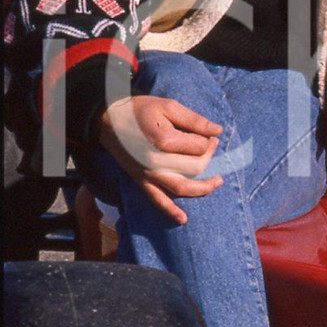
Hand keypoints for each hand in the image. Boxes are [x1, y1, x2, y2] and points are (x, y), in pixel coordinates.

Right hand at [98, 95, 223, 222]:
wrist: (108, 121)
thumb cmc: (140, 110)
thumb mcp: (169, 106)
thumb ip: (195, 120)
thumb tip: (218, 130)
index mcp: (164, 141)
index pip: (199, 147)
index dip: (209, 141)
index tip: (211, 135)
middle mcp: (156, 162)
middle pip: (195, 167)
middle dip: (209, 157)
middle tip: (212, 146)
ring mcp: (148, 174)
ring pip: (182, 188)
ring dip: (203, 188)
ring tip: (218, 182)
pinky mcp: (141, 181)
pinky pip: (157, 200)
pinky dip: (170, 211)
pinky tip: (183, 219)